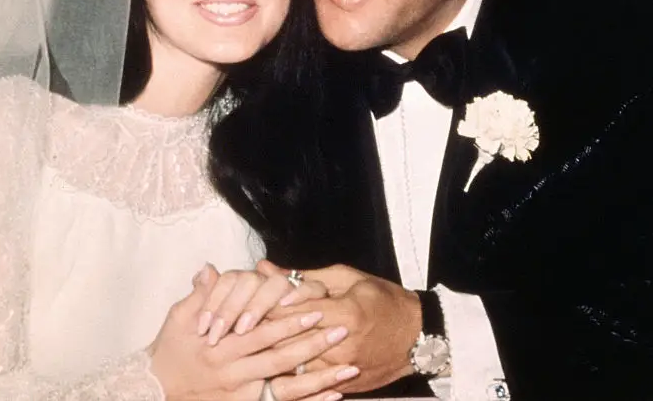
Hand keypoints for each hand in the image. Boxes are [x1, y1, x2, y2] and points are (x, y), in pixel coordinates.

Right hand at [148, 266, 359, 400]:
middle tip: (342, 331)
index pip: (262, 331)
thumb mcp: (177, 318)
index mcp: (222, 346)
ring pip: (288, 387)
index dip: (289, 320)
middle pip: (281, 358)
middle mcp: (235, 373)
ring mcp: (244, 394)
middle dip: (313, 345)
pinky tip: (334, 395)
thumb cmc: (170, 351)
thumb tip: (210, 269)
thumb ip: (199, 295)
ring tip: (349, 368)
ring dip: (320, 378)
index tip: (316, 308)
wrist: (157, 390)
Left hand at [259, 262, 420, 393]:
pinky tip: (269, 368)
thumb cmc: (384, 299)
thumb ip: (304, 276)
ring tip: (245, 348)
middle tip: (234, 328)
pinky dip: (288, 375)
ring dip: (268, 357)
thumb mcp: (347, 278)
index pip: (291, 311)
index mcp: (344, 313)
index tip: (243, 303)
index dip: (263, 308)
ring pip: (294, 366)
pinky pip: (309, 383)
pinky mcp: (345, 383)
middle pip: (288, 341)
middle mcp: (342, 344)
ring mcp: (343, 367)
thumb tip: (266, 268)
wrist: (418, 336)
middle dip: (259, 334)